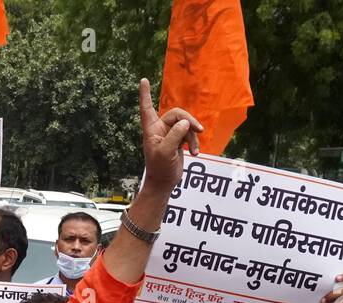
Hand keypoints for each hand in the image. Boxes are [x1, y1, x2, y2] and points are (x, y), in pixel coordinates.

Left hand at [136, 78, 201, 200]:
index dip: (145, 94)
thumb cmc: (160, 169)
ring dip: (193, 136)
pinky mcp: (178, 140)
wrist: (164, 183)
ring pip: (186, 125)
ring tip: (195, 151)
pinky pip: (189, 134)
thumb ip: (174, 135)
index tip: (143, 80)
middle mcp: (160, 129)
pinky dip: (194, 143)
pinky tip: (195, 153)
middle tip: (199, 130)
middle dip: (189, 121)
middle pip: (177, 114)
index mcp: (151, 130)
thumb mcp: (166, 152)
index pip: (147, 108)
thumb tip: (185, 122)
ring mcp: (170, 134)